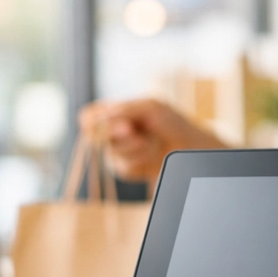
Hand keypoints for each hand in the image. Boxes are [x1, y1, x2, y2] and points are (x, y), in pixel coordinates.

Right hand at [77, 98, 228, 182]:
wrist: (189, 145)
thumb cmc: (170, 121)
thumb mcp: (149, 107)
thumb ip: (124, 110)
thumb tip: (102, 120)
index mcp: (112, 113)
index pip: (88, 117)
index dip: (95, 121)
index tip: (117, 121)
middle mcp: (111, 133)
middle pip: (93, 137)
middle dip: (113, 134)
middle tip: (132, 130)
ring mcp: (117, 153)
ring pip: (109, 154)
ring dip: (131, 147)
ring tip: (149, 142)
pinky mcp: (126, 169)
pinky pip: (122, 168)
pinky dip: (138, 160)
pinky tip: (151, 154)